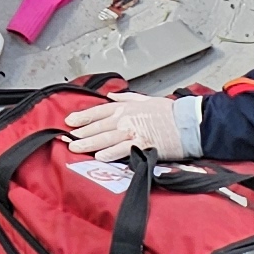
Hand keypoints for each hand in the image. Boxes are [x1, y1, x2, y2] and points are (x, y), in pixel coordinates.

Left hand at [62, 92, 189, 161]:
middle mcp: (125, 118)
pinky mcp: (142, 145)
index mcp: (126, 107)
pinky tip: (98, 157)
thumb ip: (126, 98)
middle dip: (80, 133)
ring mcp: (132, 132)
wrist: (187, 122)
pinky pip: (122, 150)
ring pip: (105, 138)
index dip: (82, 117)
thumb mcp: (145, 99)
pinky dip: (110, 153)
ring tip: (74, 148)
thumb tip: (111, 97)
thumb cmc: (169, 112)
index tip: (69, 121)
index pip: (98, 111)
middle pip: (98, 126)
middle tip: (66, 138)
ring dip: (88, 144)